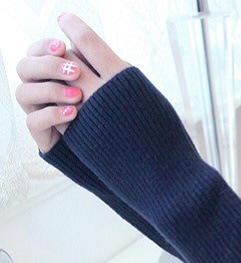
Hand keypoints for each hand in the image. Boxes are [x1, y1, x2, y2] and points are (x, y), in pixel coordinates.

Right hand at [15, 13, 129, 152]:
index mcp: (54, 71)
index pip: (37, 50)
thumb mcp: (112, 85)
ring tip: (79, 96)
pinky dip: (51, 114)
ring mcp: (40, 111)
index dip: (45, 46)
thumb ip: (96, 64)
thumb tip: (82, 41)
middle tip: (76, 71)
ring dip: (50, 90)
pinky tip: (74, 113)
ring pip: (24, 92)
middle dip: (48, 65)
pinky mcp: (44, 134)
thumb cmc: (118, 111)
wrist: (122, 148)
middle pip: (25, 67)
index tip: (64, 45)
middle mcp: (42, 88)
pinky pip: (33, 121)